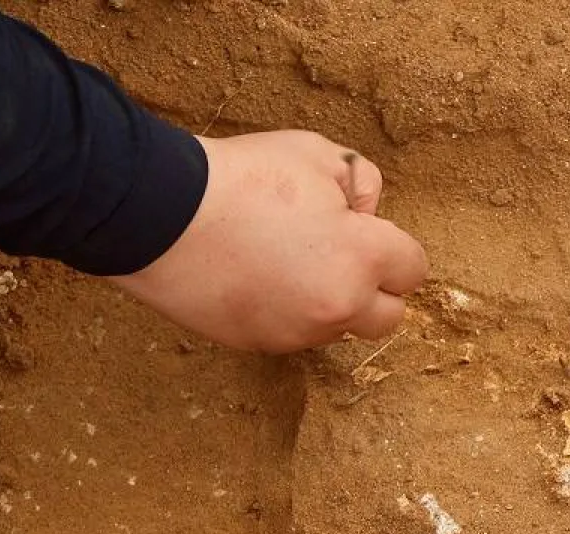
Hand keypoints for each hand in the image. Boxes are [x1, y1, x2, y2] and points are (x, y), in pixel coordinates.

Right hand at [111, 131, 426, 352]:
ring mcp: (297, 333)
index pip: (413, 269)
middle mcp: (338, 307)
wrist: (156, 213)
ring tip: (288, 261)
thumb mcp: (317, 154)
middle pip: (388, 317)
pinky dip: (289, 313)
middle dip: (374, 288)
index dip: (391, 245)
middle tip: (337, 253)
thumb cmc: (240, 177)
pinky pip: (294, 335)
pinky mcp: (258, 344)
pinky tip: (258, 277)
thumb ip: (361, 182)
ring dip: (330, 303)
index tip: (361, 229)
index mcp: (362, 259)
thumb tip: (368, 210)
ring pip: (338, 328)